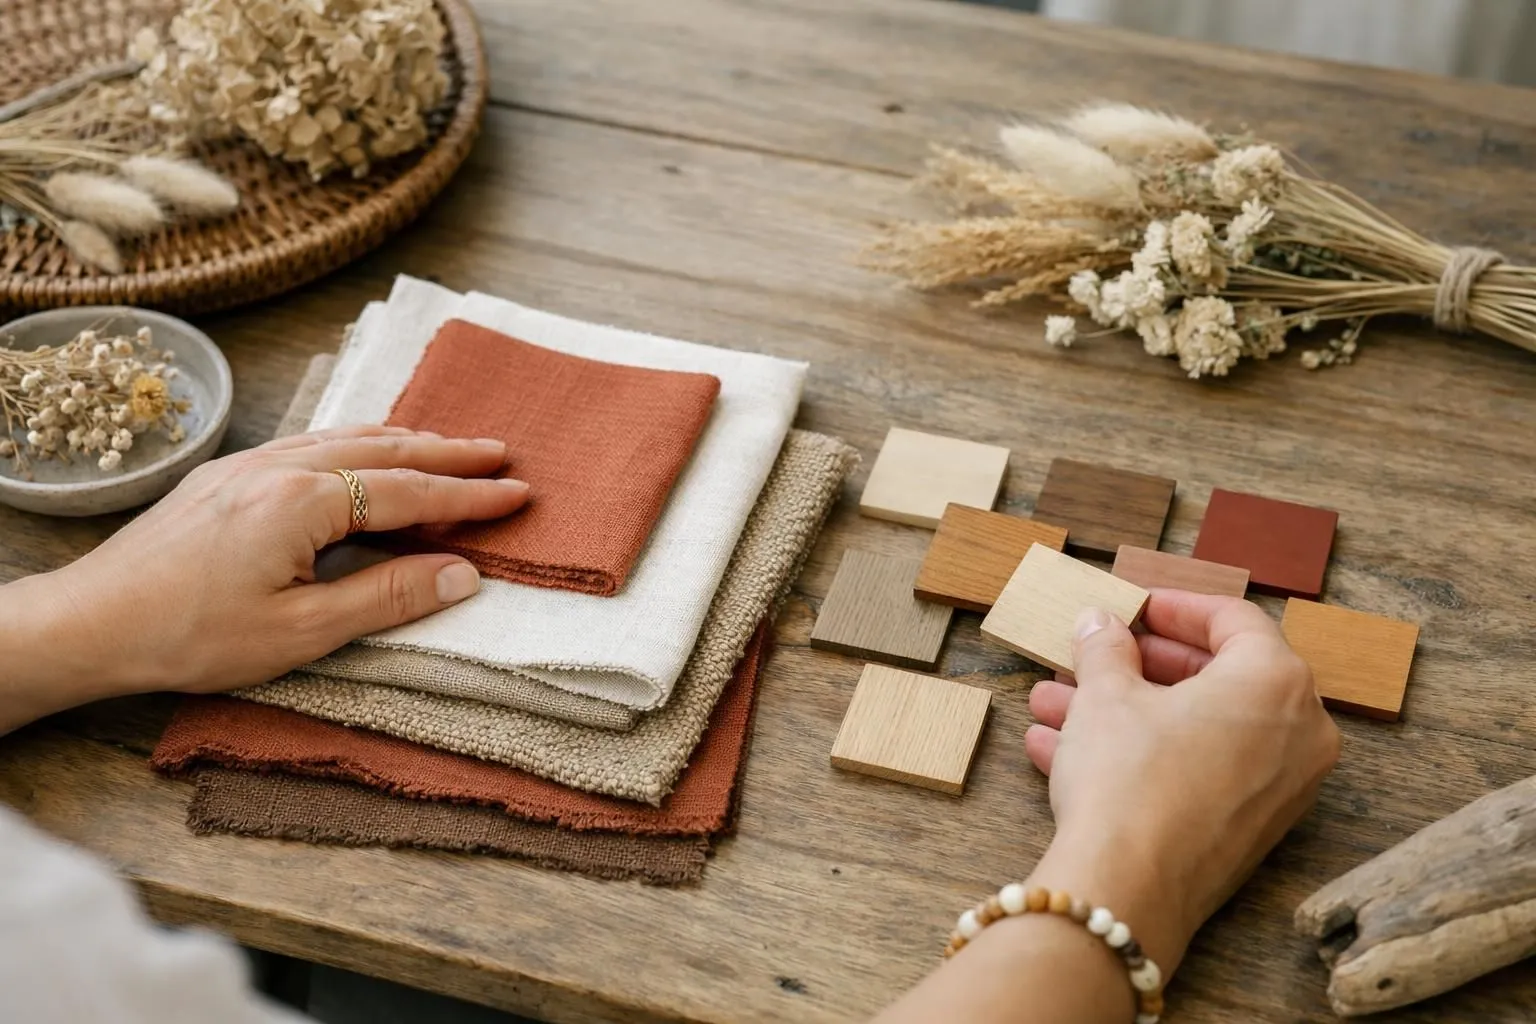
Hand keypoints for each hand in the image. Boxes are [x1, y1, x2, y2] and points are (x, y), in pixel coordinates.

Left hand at [0, 425, 528, 729]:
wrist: (90, 622)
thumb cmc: (190, 636)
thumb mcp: (300, 631)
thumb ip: (387, 597)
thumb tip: (463, 574)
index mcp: (304, 502)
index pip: (410, 492)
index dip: (469, 495)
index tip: (518, 492)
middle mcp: (280, 467)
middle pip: (386, 449)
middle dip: (449, 452)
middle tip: (500, 453)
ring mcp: (250, 465)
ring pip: (347, 437)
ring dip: (406, 441)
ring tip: (448, 445)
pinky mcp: (228, 476)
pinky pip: (311, 441)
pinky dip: (358, 442)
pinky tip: (365, 450)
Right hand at [1023, 591, 1339, 973]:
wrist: (1128, 890)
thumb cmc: (1128, 780)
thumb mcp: (1106, 695)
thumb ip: (1106, 648)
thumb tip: (1099, 624)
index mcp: (1275, 682)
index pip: (1232, 620)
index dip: (1173, 607)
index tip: (1133, 606)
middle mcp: (1297, 733)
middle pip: (1216, 676)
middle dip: (1139, 664)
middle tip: (1096, 653)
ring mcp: (1278, 788)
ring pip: (1195, 728)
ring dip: (1124, 711)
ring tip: (1055, 703)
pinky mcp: (1249, 829)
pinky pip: (1195, 771)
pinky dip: (1141, 755)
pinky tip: (1062, 750)